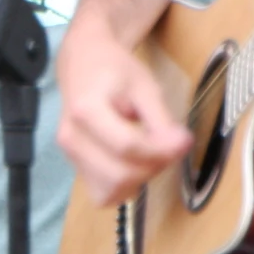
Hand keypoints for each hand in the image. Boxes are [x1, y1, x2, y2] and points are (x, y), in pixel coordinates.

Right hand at [55, 16, 188, 205]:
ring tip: (151, 153)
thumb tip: (180, 147)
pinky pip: (104, 193)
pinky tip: (134, 162)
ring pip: (112, 191)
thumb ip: (161, 120)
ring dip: (140, 179)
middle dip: (153, 166)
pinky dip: (124, 185)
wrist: (84, 60)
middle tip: (171, 146)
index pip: (127, 146)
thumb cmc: (114, 69)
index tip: (184, 141)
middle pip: (119, 175)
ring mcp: (69, 155)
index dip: (161, 150)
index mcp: (85, 110)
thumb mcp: (144, 86)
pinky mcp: (75, 166)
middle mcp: (71, 138)